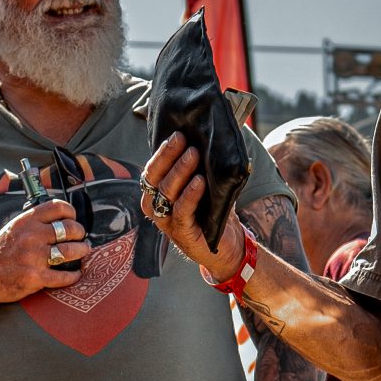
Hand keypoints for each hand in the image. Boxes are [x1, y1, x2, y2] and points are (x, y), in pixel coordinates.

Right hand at [0, 199, 88, 305]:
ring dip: (81, 252)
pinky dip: (73, 276)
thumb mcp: (14, 228)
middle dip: (80, 234)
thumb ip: (34, 223)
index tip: (73, 219)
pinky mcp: (35, 277)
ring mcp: (33, 256)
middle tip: (81, 239)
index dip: (71, 212)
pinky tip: (75, 275)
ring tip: (82, 252)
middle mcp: (31, 235)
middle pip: (70, 229)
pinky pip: (64, 276)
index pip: (58, 207)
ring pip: (71, 251)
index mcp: (26, 220)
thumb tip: (60, 220)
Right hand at [140, 134, 245, 276]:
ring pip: (166, 192)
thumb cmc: (212, 212)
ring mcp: (167, 221)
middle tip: (182, 139)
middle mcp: (157, 207)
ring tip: (194, 154)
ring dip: (180, 171)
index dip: (162, 152)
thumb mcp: (205, 186)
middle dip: (168, 156)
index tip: (176, 135)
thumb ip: (200, 168)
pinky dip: (190, 194)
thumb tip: (208, 137)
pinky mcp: (182, 233)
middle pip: (155, 178)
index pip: (152, 169)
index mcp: (157, 194)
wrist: (228, 245)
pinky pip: (182, 211)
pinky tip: (200, 181)